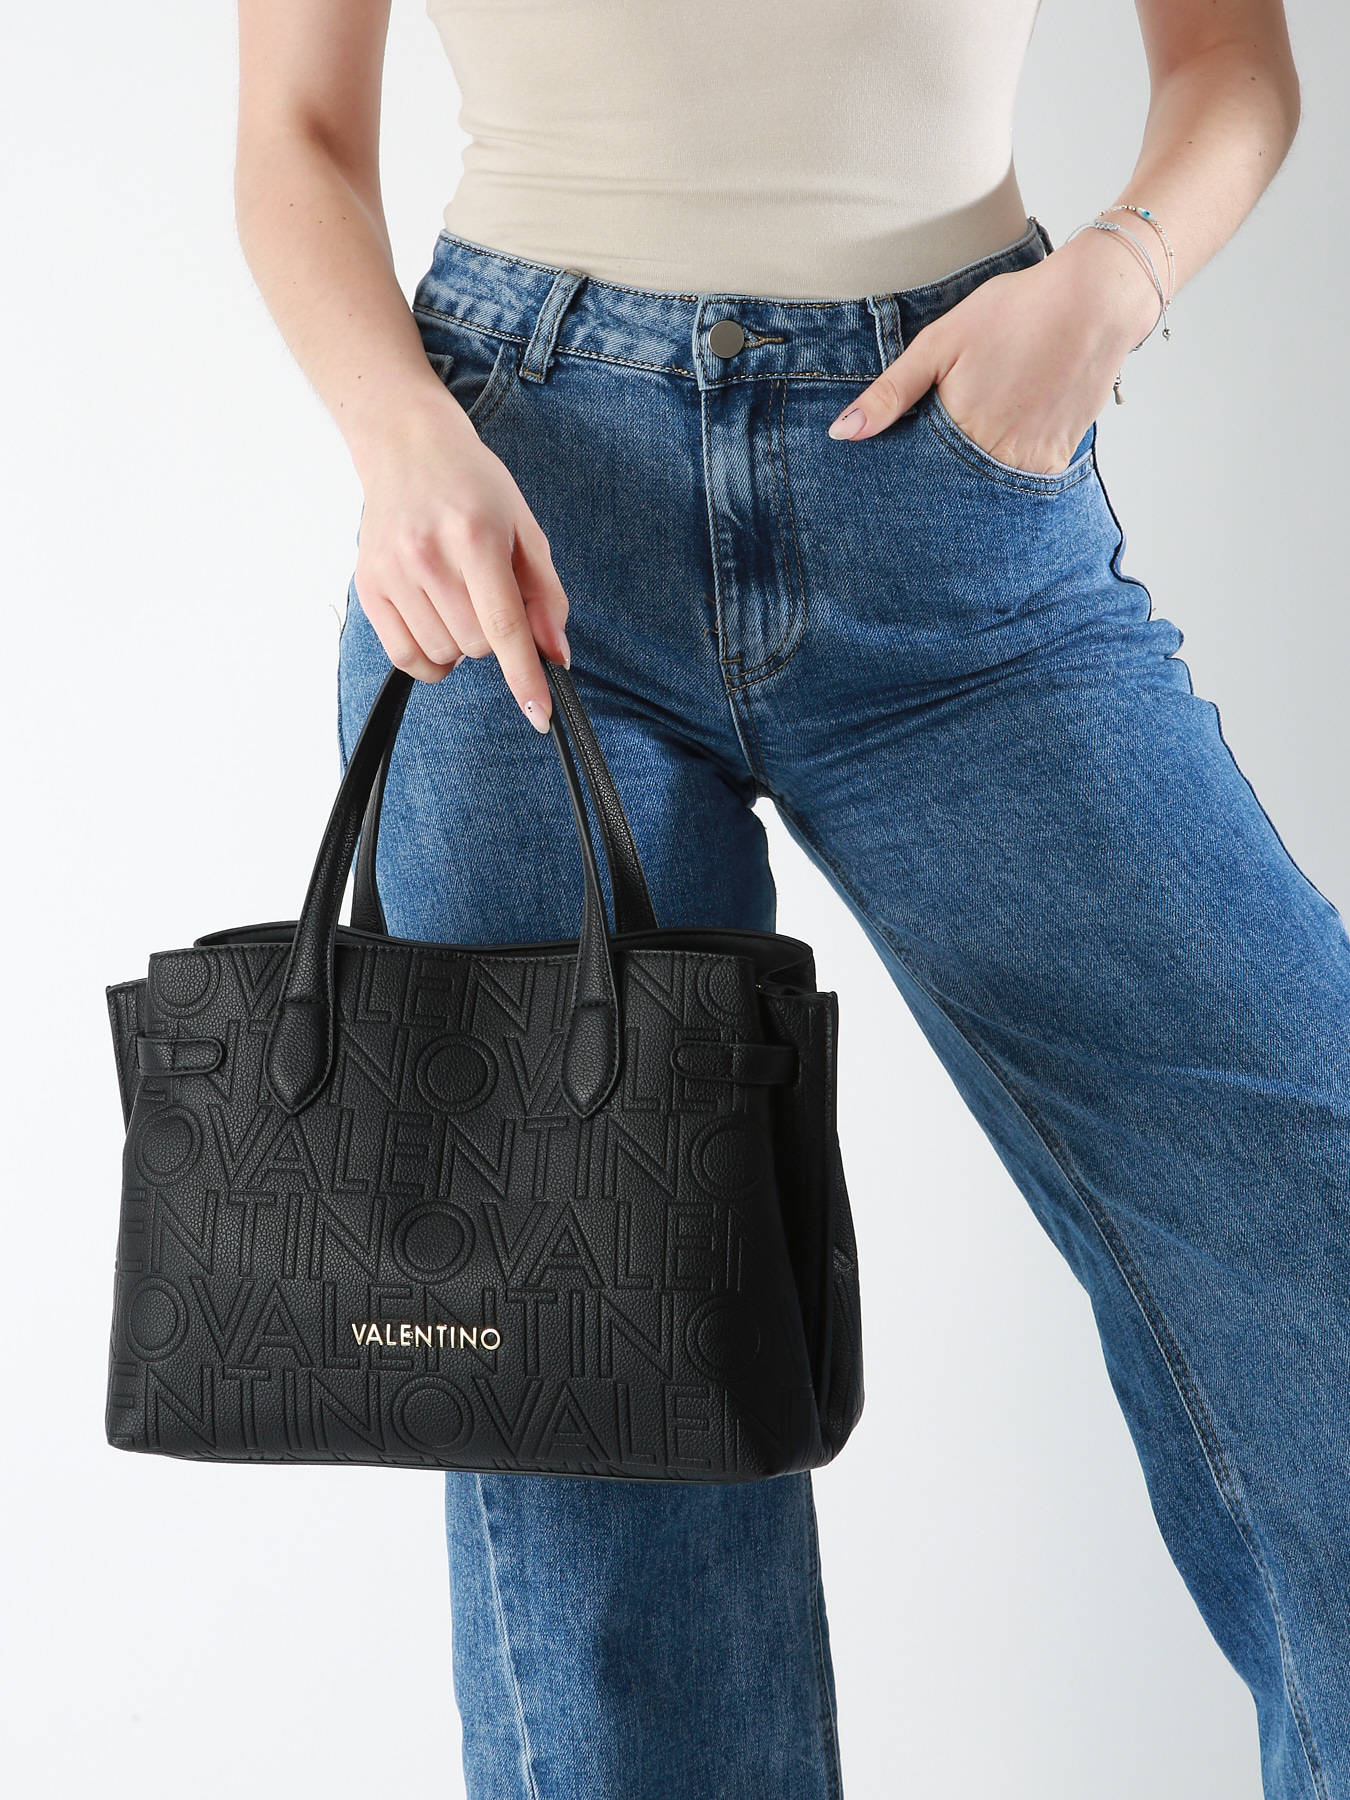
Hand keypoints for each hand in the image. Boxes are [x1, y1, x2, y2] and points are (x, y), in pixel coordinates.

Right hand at [351, 389, 569, 732]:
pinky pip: (405, 656)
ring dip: (461, 641)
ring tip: (457, 596)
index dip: (525, 677)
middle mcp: (428, 556)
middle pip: (477, 645)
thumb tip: (556, 656)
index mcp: (475, 537)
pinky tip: (437, 622)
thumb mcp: (525, 529)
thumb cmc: (474, 487)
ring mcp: (392, 572)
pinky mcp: (367, 585)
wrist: (407, 446)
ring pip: (444, 654)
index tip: (539, 716)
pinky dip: (430, 656)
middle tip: (486, 592)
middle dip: (494, 634)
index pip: (504, 626)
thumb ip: (545, 596)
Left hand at [826, 230, 1159, 474]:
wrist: (1096, 302)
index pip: (916, 479)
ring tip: (970, 451)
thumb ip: (890, 393)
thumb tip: (842, 434)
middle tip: (930, 469)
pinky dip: (1004, 472)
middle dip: (935, 486)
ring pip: (984, 491)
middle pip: (950, 491)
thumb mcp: (939, 344)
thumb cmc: (1014, 312)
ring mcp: (1028, 463)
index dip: (903, 477)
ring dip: (970, 482)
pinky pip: (1020, 482)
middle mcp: (994, 456)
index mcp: (958, 432)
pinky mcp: (1054, 460)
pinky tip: (1001, 442)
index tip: (888, 482)